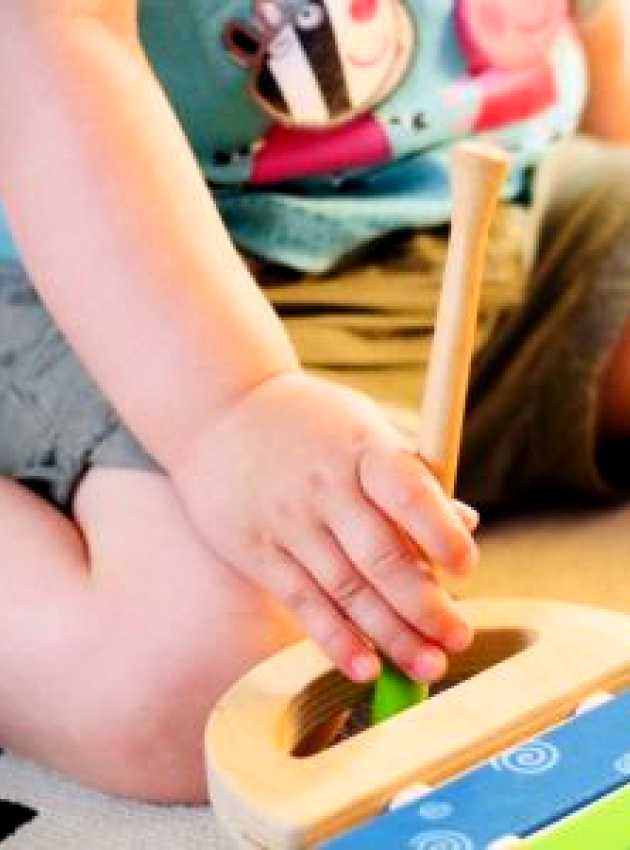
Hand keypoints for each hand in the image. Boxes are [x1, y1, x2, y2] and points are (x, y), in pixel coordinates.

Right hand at [174, 371, 478, 683]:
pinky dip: (336, 639)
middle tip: (458, 638)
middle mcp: (325, 486)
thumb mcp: (363, 430)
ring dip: (391, 633)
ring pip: (346, 588)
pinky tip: (366, 668)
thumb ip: (411, 478)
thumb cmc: (310, 425)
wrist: (218, 414)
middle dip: (424, 604)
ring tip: (428, 666)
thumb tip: (466, 523)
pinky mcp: (260, 551)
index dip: (439, 532)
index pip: (407, 492)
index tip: (466, 568)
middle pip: (380, 554)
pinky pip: (303, 601)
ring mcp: (289, 521)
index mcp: (362, 449)